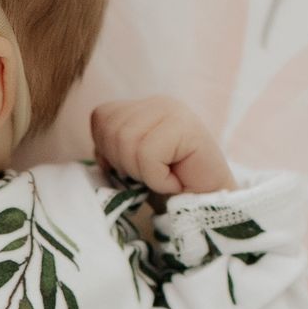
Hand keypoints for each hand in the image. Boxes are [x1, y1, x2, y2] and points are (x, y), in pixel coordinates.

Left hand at [90, 95, 234, 199]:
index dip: (109, 151)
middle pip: (111, 130)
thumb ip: (110, 149)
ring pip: (127, 141)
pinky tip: (176, 181)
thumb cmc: (169, 188)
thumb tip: (100, 152)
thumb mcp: (129, 165)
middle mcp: (158, 102)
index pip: (101, 117)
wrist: (208, 206)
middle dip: (126, 164)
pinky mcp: (188, 127)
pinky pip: (148, 153)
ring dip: (143, 172)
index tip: (138, 168)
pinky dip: (158, 178)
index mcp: (141, 107)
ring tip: (165, 176)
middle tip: (154, 175)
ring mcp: (174, 111)